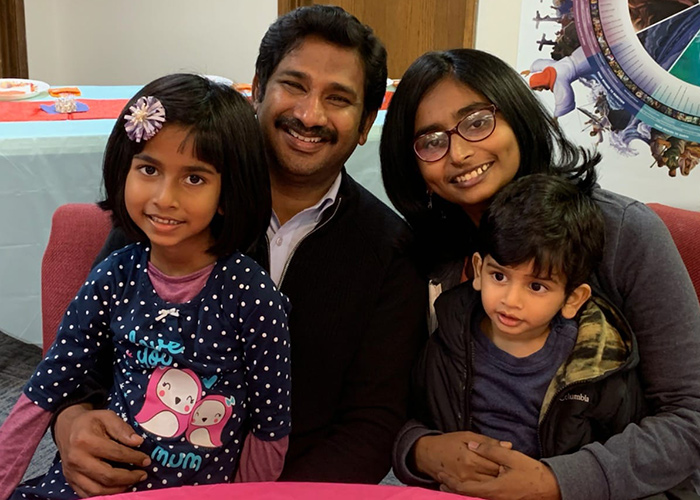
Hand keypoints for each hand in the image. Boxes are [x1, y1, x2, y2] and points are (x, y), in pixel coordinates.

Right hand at [54, 404, 150, 497]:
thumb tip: (138, 442)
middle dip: (129, 477)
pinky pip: (88, 494)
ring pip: (97, 490)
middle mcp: (76, 459)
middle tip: (142, 474)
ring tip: (132, 482)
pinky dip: (105, 495)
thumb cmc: (89, 422)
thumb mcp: (107, 416)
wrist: (67, 428)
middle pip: (107, 476)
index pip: (115, 454)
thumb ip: (122, 428)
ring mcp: (72, 473)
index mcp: (85, 440)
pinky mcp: (70, 481)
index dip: (134, 458)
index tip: (146, 460)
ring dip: (119, 489)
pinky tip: (117, 488)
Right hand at [412, 431, 511, 482]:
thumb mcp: (467, 436)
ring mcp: (464, 482)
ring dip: (496, 482)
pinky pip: (479, 491)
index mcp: (471, 457)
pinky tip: (490, 483)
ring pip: (488, 486)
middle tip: (508, 470)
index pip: (496, 462)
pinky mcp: (461, 487)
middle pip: (494, 476)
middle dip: (503, 473)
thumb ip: (488, 442)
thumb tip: (509, 445)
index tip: (510, 460)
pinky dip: (487, 487)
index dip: (505, 462)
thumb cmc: (448, 442)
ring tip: (501, 477)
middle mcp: (468, 472)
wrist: (427, 455)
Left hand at [438, 441, 560, 499]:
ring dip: (462, 488)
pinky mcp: (504, 499)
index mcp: (493, 489)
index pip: (465, 488)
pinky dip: (473, 490)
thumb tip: (472, 444)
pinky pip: (484, 495)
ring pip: (476, 495)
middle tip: (440, 479)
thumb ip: (490, 450)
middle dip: (453, 486)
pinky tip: (470, 484)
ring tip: (450, 481)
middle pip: (468, 494)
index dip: (451, 482)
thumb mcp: (511, 458)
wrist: (551, 488)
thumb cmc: (532, 473)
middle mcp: (494, 498)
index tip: (440, 475)